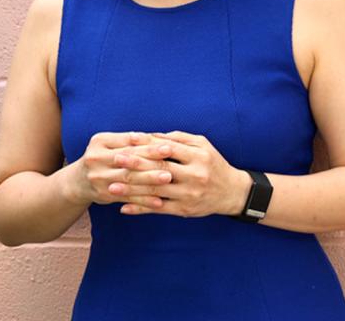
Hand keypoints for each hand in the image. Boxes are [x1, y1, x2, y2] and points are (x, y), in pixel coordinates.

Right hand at [65, 131, 174, 209]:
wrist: (78, 182)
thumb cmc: (105, 158)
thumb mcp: (111, 144)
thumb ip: (131, 141)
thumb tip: (161, 137)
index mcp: (100, 141)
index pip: (128, 143)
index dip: (150, 145)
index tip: (169, 147)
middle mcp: (96, 159)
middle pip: (128, 160)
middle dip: (151, 162)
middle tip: (171, 163)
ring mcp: (98, 178)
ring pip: (128, 178)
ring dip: (150, 180)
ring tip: (169, 179)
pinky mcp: (103, 194)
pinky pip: (127, 197)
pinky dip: (143, 200)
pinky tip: (159, 201)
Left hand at [115, 131, 249, 217]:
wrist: (232, 192)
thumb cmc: (214, 165)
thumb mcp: (204, 146)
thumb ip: (180, 139)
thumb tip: (152, 135)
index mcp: (199, 156)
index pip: (168, 148)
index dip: (147, 145)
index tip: (127, 142)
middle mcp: (195, 174)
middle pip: (160, 169)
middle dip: (135, 165)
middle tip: (115, 160)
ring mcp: (189, 194)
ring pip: (156, 191)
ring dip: (132, 190)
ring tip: (111, 187)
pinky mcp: (185, 210)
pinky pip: (159, 209)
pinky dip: (140, 209)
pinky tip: (124, 208)